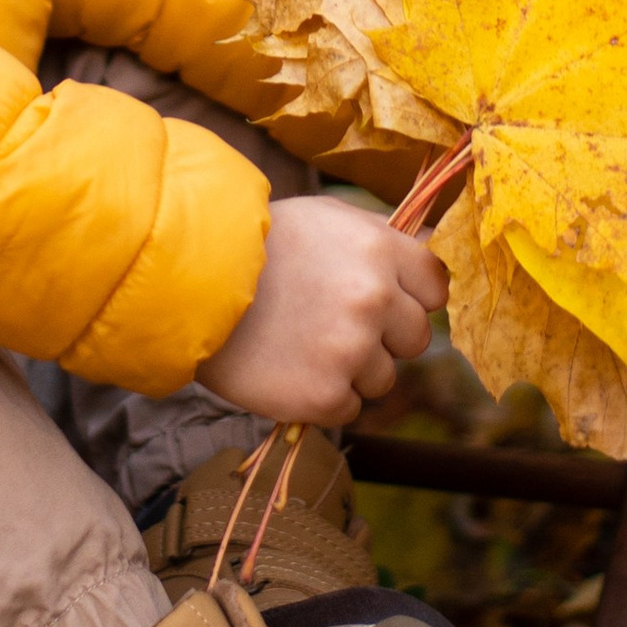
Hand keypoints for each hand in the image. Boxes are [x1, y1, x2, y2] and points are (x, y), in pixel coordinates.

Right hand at [199, 200, 446, 426]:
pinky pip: (349, 408)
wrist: (190, 286)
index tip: (385, 300)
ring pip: (383, 378)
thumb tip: (433, 249)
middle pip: (415, 338)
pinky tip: (291, 368)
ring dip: (352, 368)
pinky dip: (324, 396)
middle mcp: (373, 300)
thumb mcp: (327, 218)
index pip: (436, 288)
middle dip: (384, 336)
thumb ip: (384, 236)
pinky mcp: (323, 397)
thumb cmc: (261, 247)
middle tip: (333, 322)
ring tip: (303, 343)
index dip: (412, 296)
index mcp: (379, 250)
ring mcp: (350, 351)